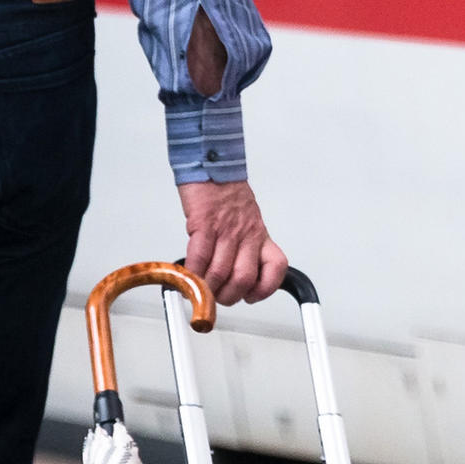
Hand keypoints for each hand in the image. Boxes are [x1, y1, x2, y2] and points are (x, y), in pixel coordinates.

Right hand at [177, 179, 287, 307]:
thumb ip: (243, 248)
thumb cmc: (227, 194)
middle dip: (227, 296)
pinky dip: (192, 272)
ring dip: (207, 288)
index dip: (264, 289)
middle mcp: (247, 235)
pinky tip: (188, 275)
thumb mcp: (247, 222)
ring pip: (220, 273)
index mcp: (260, 236)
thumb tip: (230, 275)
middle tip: (216, 297)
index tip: (250, 296)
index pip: (276, 268)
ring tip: (199, 289)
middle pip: (243, 279)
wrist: (213, 166)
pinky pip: (199, 257)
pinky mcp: (205, 224)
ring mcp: (226, 230)